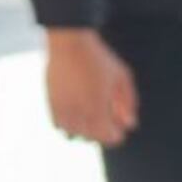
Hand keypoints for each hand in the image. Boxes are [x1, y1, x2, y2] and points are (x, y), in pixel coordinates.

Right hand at [44, 28, 137, 146]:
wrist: (69, 43)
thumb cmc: (99, 58)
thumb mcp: (122, 77)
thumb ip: (128, 102)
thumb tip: (130, 124)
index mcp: (98, 108)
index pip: (109, 138)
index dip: (116, 135)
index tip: (119, 128)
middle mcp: (79, 112)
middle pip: (91, 139)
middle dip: (101, 133)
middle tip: (106, 120)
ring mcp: (63, 109)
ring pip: (73, 135)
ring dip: (82, 131)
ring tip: (89, 117)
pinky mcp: (51, 103)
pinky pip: (58, 125)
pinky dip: (67, 125)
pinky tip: (75, 113)